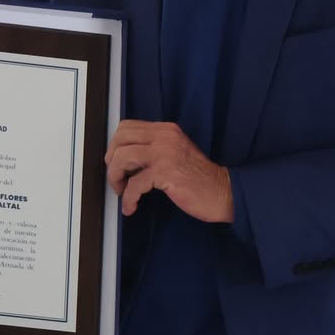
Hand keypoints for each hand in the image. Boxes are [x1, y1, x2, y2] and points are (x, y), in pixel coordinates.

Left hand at [105, 119, 233, 222]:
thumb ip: (153, 148)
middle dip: (112, 160)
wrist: (223, 192)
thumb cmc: (198, 177)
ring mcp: (165, 153)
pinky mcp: (166, 172)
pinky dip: (128, 199)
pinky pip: (134, 184)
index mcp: (165, 130)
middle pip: (120, 139)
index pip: (127, 127)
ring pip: (122, 157)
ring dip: (116, 178)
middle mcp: (164, 136)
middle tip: (117, 177)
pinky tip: (131, 207)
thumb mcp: (174, 152)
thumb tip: (123, 158)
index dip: (115, 145)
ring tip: (122, 192)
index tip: (116, 163)